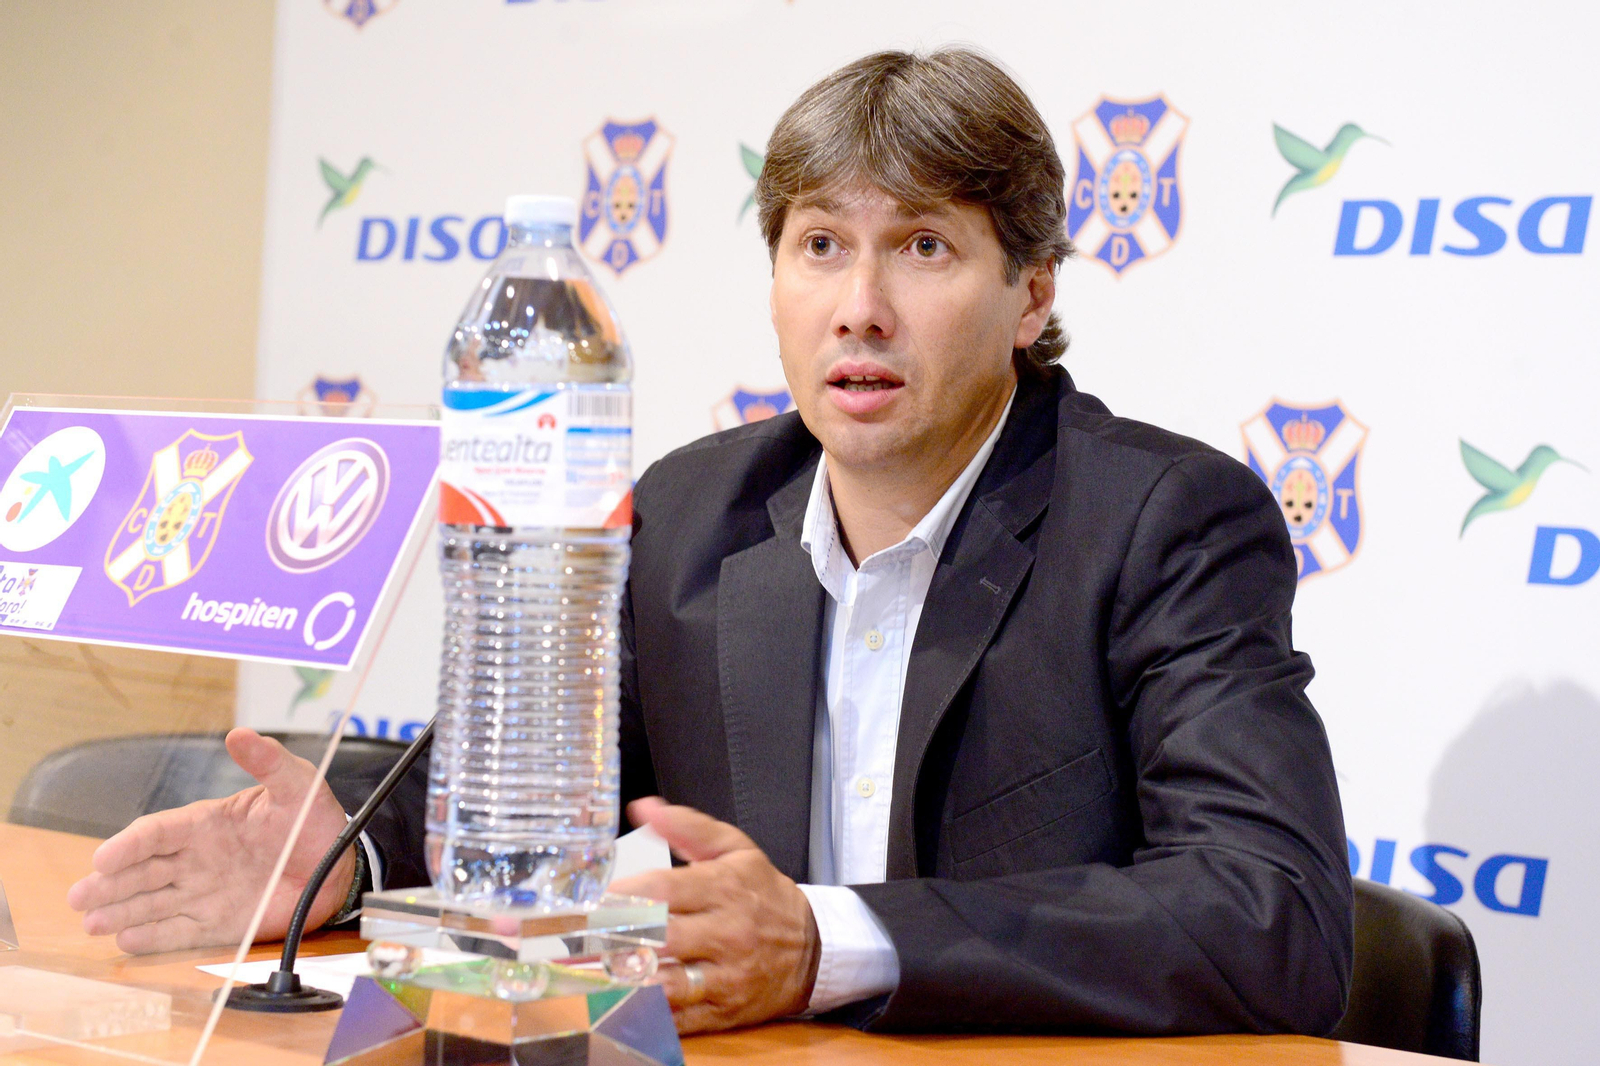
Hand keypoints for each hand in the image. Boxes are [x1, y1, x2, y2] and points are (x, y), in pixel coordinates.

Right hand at [65, 727, 355, 954]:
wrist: (338, 867)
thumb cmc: (313, 822)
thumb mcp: (297, 786)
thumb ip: (268, 762)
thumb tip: (240, 734)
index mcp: (205, 824)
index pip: (155, 833)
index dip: (127, 845)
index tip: (104, 857)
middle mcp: (194, 859)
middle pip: (141, 871)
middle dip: (108, 883)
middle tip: (79, 897)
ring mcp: (201, 892)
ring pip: (150, 903)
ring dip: (120, 913)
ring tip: (93, 923)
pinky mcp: (215, 924)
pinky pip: (177, 931)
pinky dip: (152, 937)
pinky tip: (128, 941)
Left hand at [609, 798, 819, 1033]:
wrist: (814, 948)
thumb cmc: (764, 895)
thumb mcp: (735, 850)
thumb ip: (688, 827)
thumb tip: (643, 808)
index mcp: (724, 888)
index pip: (664, 889)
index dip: (622, 894)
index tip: (589, 898)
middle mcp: (725, 933)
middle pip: (659, 937)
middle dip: (611, 938)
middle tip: (572, 939)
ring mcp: (725, 977)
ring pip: (666, 984)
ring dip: (623, 981)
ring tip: (586, 974)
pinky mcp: (723, 1011)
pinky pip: (678, 1019)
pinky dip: (645, 1015)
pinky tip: (617, 1004)